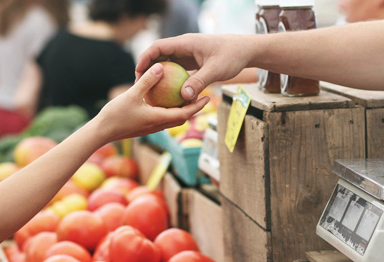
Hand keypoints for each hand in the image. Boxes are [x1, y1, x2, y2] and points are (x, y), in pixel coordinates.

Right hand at [96, 63, 209, 142]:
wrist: (101, 132)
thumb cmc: (115, 115)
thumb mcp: (132, 94)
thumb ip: (147, 81)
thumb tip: (160, 67)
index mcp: (159, 119)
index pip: (185, 114)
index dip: (197, 106)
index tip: (207, 98)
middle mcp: (158, 125)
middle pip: (182, 118)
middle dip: (193, 108)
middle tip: (202, 96)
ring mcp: (151, 127)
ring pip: (172, 119)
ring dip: (182, 110)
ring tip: (187, 97)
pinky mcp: (145, 126)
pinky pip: (162, 118)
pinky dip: (169, 110)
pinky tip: (165, 100)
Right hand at [135, 34, 253, 101]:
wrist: (245, 51)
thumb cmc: (232, 56)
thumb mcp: (216, 70)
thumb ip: (199, 82)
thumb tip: (184, 97)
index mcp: (186, 43)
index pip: (158, 47)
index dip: (145, 58)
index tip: (138, 72)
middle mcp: (184, 47)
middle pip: (159, 55)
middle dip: (148, 69)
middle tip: (140, 85)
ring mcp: (188, 54)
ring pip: (167, 63)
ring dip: (158, 75)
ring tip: (150, 91)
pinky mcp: (193, 62)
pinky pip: (177, 70)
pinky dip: (171, 80)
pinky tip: (168, 94)